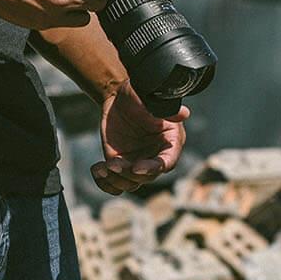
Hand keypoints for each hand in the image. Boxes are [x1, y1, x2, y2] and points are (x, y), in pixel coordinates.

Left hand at [90, 80, 188, 194]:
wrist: (120, 98)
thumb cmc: (140, 95)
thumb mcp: (151, 99)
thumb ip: (165, 109)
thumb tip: (184, 113)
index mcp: (170, 143)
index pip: (166, 163)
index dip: (152, 168)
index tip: (136, 167)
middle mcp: (155, 157)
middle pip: (146, 177)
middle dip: (128, 173)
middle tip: (112, 163)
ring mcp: (138, 164)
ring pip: (130, 184)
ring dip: (115, 180)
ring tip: (101, 167)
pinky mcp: (121, 165)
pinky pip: (114, 184)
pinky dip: (104, 183)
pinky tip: (96, 169)